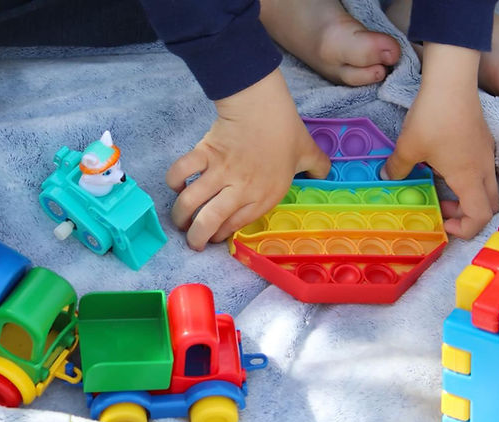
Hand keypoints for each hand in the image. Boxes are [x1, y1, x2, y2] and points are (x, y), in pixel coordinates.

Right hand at [166, 69, 330, 249]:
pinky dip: (173, 181)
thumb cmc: (285, 129)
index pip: (235, 227)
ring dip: (180, 216)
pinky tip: (177, 186)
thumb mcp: (308, 153)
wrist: (262, 104)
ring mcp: (218, 173)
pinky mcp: (203, 155)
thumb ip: (318, 168)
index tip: (216, 236)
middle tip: (192, 240)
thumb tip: (325, 174)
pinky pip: (180, 173)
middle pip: (207, 223)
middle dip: (195, 238)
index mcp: (264, 196)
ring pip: (189, 203)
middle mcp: (239, 191)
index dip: (221, 236)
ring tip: (179, 219)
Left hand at [382, 43, 498, 238]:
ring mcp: (486, 153)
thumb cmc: (433, 117)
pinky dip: (468, 178)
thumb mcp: (408, 147)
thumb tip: (388, 178)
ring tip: (441, 184)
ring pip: (487, 186)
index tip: (443, 222)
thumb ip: (398, 168)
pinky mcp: (483, 140)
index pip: (480, 217)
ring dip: (468, 195)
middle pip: (488, 205)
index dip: (465, 229)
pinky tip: (444, 163)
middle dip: (467, 214)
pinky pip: (483, 169)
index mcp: (469, 178)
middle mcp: (484, 168)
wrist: (451, 80)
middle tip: (442, 207)